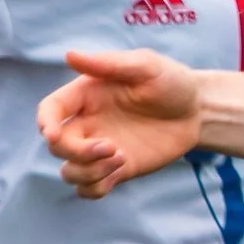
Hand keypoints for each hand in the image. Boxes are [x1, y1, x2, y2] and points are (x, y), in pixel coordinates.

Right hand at [38, 47, 206, 193]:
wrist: (197, 111)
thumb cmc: (171, 81)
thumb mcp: (145, 66)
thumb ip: (109, 63)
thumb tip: (70, 55)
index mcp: (86, 96)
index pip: (50, 111)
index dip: (45, 123)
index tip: (54, 135)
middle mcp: (88, 123)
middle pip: (57, 147)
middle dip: (76, 152)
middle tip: (110, 146)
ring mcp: (101, 149)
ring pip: (70, 171)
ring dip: (87, 172)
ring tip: (120, 159)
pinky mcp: (117, 170)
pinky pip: (90, 188)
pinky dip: (96, 188)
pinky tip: (120, 171)